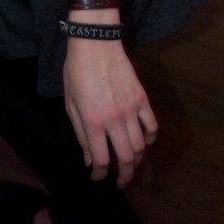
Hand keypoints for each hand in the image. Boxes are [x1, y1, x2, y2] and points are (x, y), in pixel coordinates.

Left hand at [63, 40, 156, 187]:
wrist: (95, 42)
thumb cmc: (76, 70)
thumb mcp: (70, 102)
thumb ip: (80, 133)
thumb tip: (88, 159)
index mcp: (93, 121)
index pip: (102, 159)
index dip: (100, 174)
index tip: (98, 177)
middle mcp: (115, 119)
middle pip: (126, 158)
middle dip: (125, 175)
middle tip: (121, 181)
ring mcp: (131, 109)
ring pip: (141, 146)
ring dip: (137, 160)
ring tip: (130, 164)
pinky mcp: (142, 98)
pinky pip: (152, 125)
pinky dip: (151, 137)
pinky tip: (144, 141)